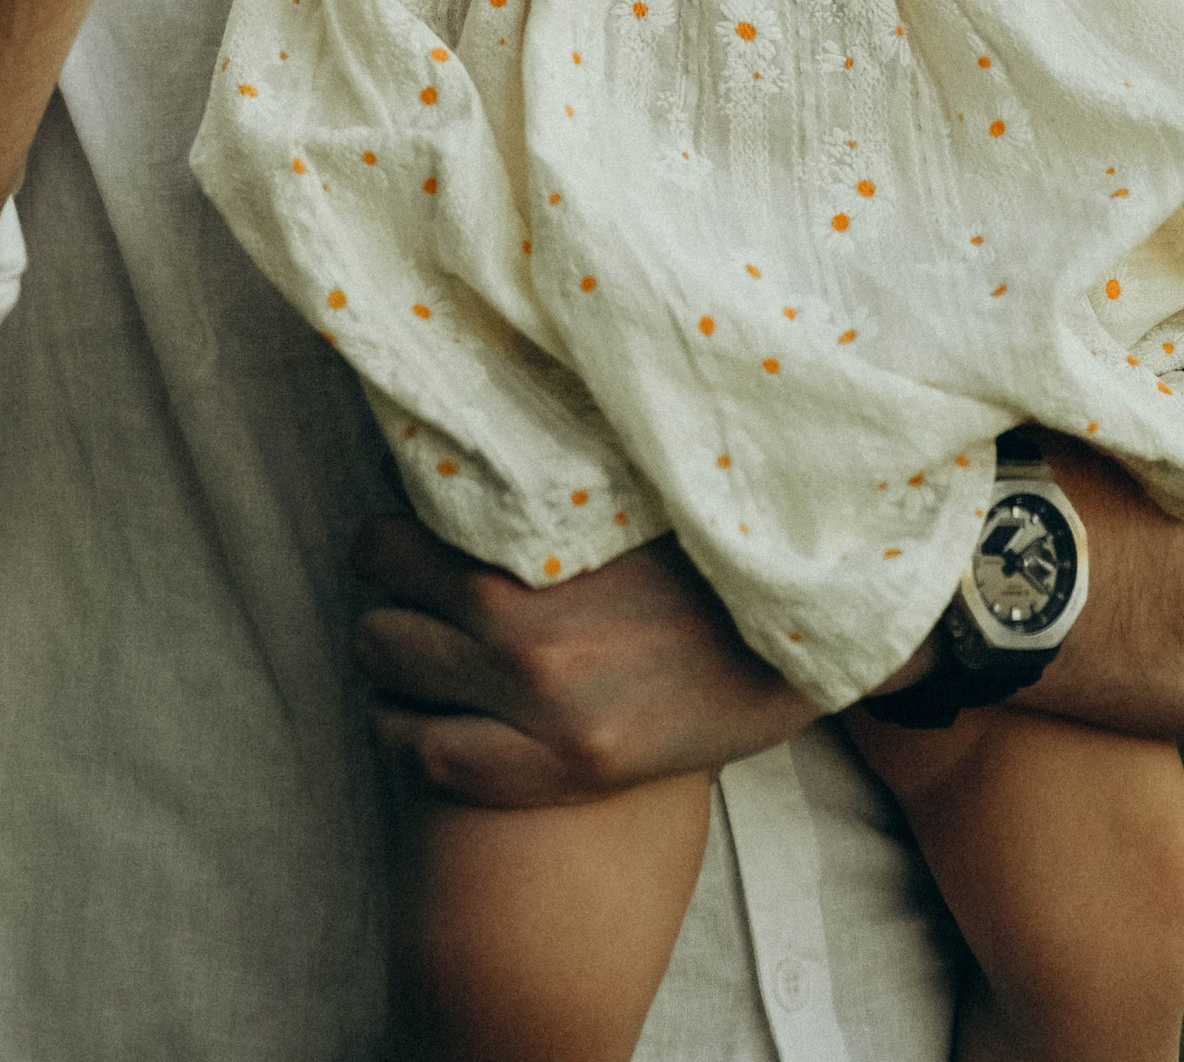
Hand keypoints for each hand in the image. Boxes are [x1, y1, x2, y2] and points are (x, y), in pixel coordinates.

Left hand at [350, 514, 811, 807]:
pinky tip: (421, 719)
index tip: (395, 538)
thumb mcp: (627, 487)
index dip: (385, 541)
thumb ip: (548, 471)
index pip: (394, 545)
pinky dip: (409, 737)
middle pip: (382, 622)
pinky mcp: (569, 771)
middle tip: (401, 598)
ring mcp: (546, 716)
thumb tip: (477, 411)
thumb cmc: (712, 543)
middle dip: (385, 605)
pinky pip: (433, 763)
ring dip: (389, 671)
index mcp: (538, 552)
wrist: (801, 638)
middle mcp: (528, 639)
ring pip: (396, 696)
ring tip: (407, 656)